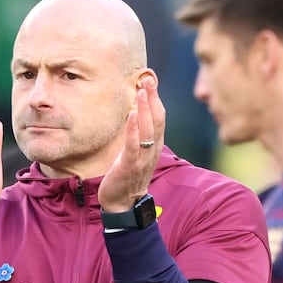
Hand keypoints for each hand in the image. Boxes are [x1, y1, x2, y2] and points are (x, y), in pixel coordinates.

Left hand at [98, 77, 164, 211]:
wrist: (122, 202)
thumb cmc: (127, 174)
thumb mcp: (135, 150)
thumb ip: (138, 133)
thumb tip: (135, 110)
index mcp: (154, 145)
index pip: (159, 118)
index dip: (156, 99)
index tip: (150, 80)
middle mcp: (152, 150)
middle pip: (157, 121)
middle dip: (153, 99)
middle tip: (148, 80)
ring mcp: (142, 159)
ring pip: (147, 131)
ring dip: (144, 110)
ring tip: (140, 92)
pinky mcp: (129, 166)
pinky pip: (133, 145)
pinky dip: (133, 129)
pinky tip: (131, 115)